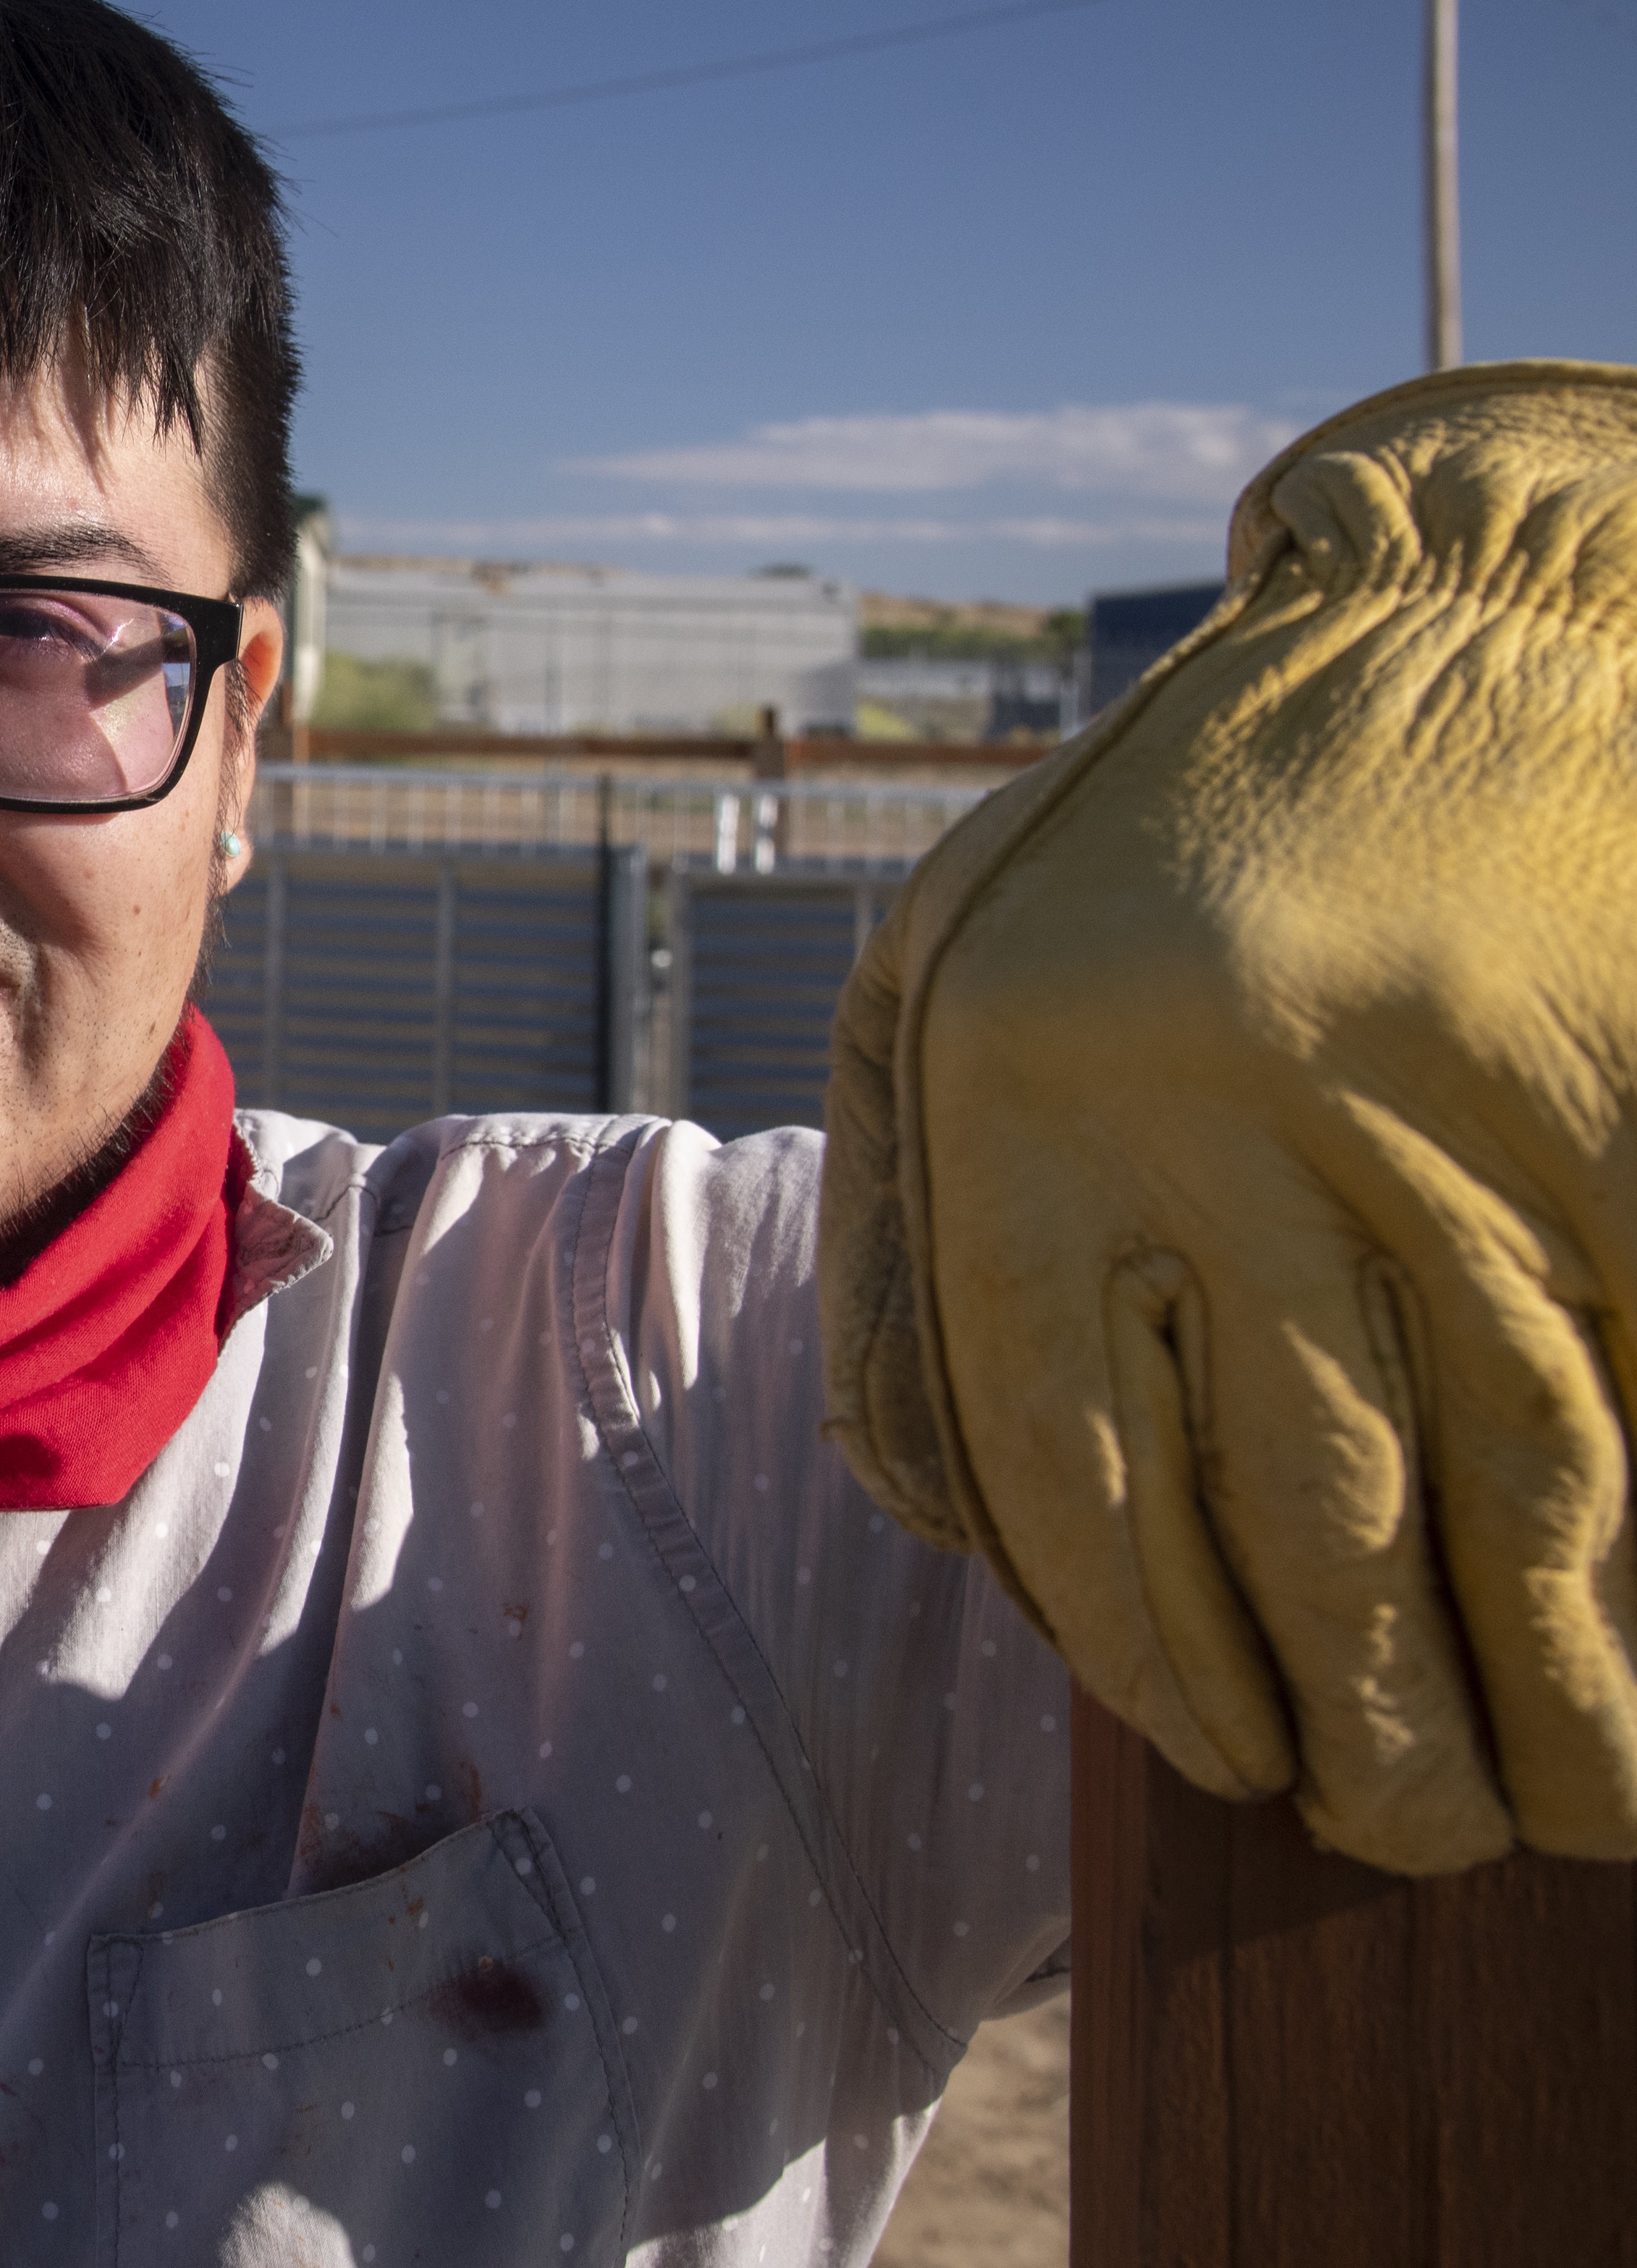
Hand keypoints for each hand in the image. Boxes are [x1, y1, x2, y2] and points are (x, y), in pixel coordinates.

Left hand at [820, 363, 1636, 1875]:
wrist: (1454, 629)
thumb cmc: (1153, 856)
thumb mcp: (938, 996)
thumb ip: (899, 1253)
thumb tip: (941, 1526)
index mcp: (1021, 1106)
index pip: (1070, 1480)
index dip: (1161, 1664)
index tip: (1232, 1765)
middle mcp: (1222, 1121)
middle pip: (1308, 1522)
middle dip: (1372, 1725)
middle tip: (1408, 1835)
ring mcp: (1446, 1115)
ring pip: (1514, 1487)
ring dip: (1553, 1687)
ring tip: (1558, 1810)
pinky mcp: (1618, 1117)